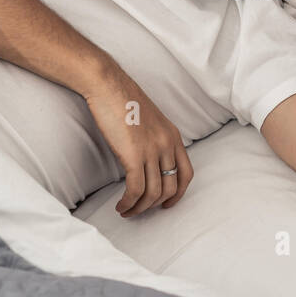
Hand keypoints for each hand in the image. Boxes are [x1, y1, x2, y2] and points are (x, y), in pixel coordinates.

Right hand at [83, 62, 193, 216]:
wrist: (109, 85)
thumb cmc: (124, 100)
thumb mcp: (150, 121)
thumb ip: (154, 140)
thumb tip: (147, 162)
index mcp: (174, 137)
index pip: (187, 174)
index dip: (178, 194)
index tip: (166, 204)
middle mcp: (167, 145)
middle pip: (170, 187)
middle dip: (154, 205)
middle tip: (139, 210)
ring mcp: (152, 150)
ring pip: (152, 193)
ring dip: (139, 208)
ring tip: (126, 211)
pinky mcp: (133, 155)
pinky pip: (135, 189)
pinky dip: (128, 202)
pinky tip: (121, 205)